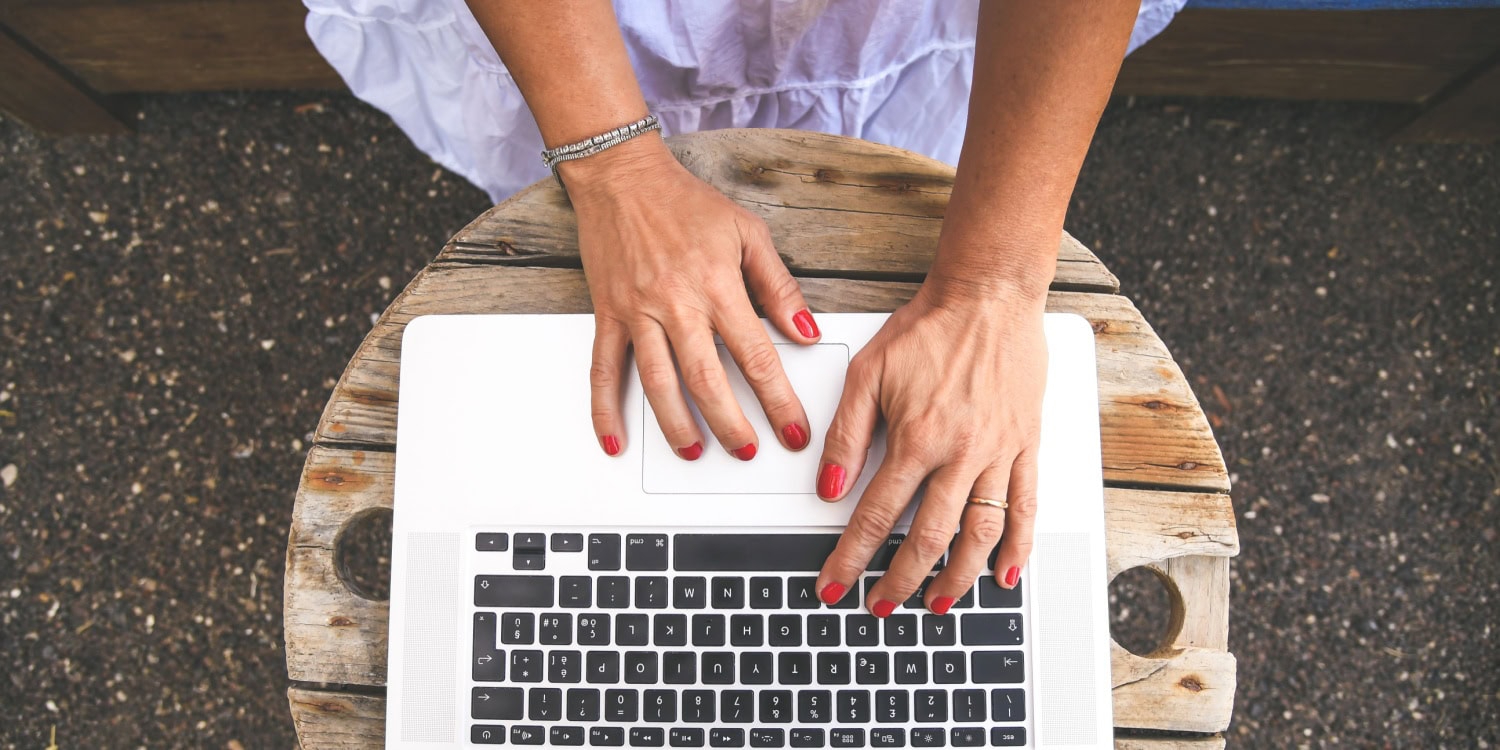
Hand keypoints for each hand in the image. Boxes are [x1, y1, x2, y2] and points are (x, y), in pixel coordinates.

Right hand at [562, 138, 820, 459]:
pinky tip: (615, 439)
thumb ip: (778, 286)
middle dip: (730, 424)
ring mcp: (637, 313)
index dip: (778, 400)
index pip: (756, 356)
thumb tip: (806, 331)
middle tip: (747, 452)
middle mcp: (676, 304)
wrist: (622, 178)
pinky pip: (603, 371)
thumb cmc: (685, 203)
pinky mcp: (608, 316)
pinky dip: (605, 409)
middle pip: (706, 380)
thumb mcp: (748, 232)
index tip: (793, 430)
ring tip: (694, 452)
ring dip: (677, 426)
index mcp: (717, 285)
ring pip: (658, 383)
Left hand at [812, 282, 1047, 614]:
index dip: (851, 556)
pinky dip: (1017, 546)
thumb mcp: (868, 373)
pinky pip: (1026, 506)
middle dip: (900, 579)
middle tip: (880, 605)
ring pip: (980, 532)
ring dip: (957, 577)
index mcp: (918, 437)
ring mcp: (999, 452)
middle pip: (928, 536)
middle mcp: (962, 452)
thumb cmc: (929, 328)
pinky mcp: (1027, 446)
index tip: (834, 583)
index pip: (876, 514)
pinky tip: (1004, 573)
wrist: (988, 296)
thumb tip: (827, 486)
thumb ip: (846, 434)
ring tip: (936, 604)